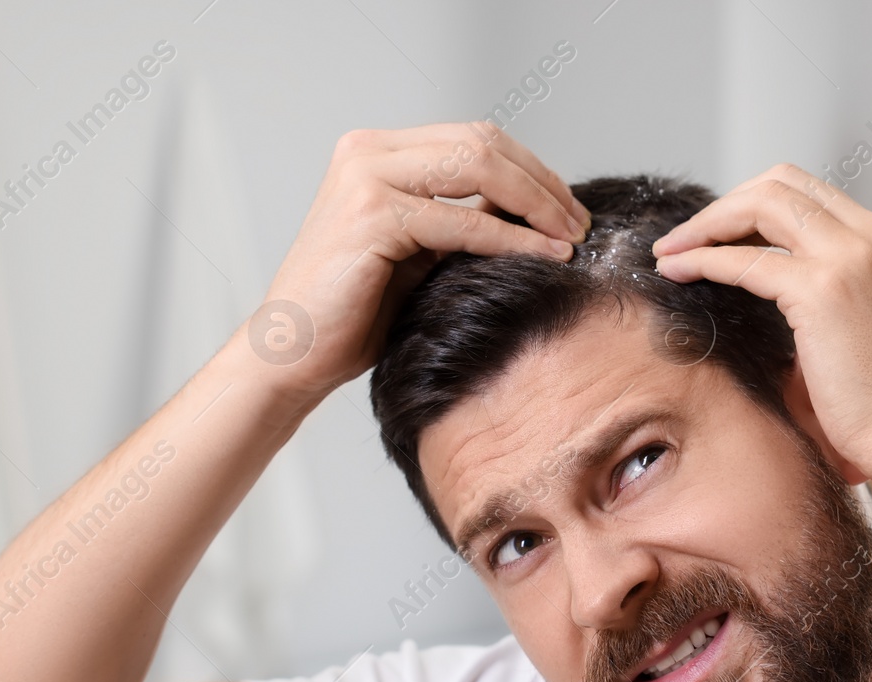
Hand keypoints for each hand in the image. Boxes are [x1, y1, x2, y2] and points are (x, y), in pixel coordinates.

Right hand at [256, 123, 590, 398]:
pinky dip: (512, 237)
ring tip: (570, 238)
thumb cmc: (353, 314)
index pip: (474, 138)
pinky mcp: (371, 214)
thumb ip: (461, 221)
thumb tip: (532, 211)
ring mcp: (365, 177)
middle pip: (483, 142)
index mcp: (377, 152)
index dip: (530, 169)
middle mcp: (367, 152)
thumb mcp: (418, 252)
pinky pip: (463, 220)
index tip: (567, 210)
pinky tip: (543, 255)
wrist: (292, 354)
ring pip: (479, 166)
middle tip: (579, 223)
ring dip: (536, 203)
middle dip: (541, 182)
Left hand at [651, 163, 871, 483]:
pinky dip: (702, 258)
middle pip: (785, 184)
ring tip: (669, 250)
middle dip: (728, 205)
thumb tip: (834, 310)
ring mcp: (855, 257)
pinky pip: (745, 260)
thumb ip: (871, 301)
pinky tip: (674, 270)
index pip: (817, 199)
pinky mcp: (823, 291)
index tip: (724, 239)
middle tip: (689, 238)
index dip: (759, 210)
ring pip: (762, 203)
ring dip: (708, 222)